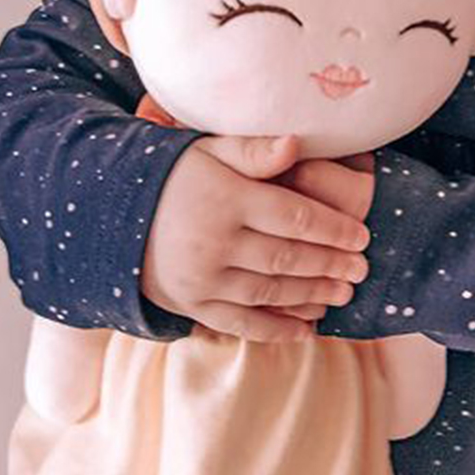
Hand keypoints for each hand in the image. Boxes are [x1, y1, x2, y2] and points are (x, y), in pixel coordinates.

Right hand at [142, 135, 371, 341]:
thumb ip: (253, 150)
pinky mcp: (191, 305)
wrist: (111, 215)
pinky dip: (275, 330)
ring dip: (311, 296)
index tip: (362, 236)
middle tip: (362, 269)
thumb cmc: (173, 175)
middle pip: (286, 258)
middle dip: (330, 264)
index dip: (333, 228)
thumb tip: (296, 144)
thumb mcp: (208, 151)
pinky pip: (240, 323)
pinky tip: (306, 330)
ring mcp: (201, 279)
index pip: (294, 217)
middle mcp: (214, 243)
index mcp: (226, 200)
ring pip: (269, 293)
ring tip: (343, 293)